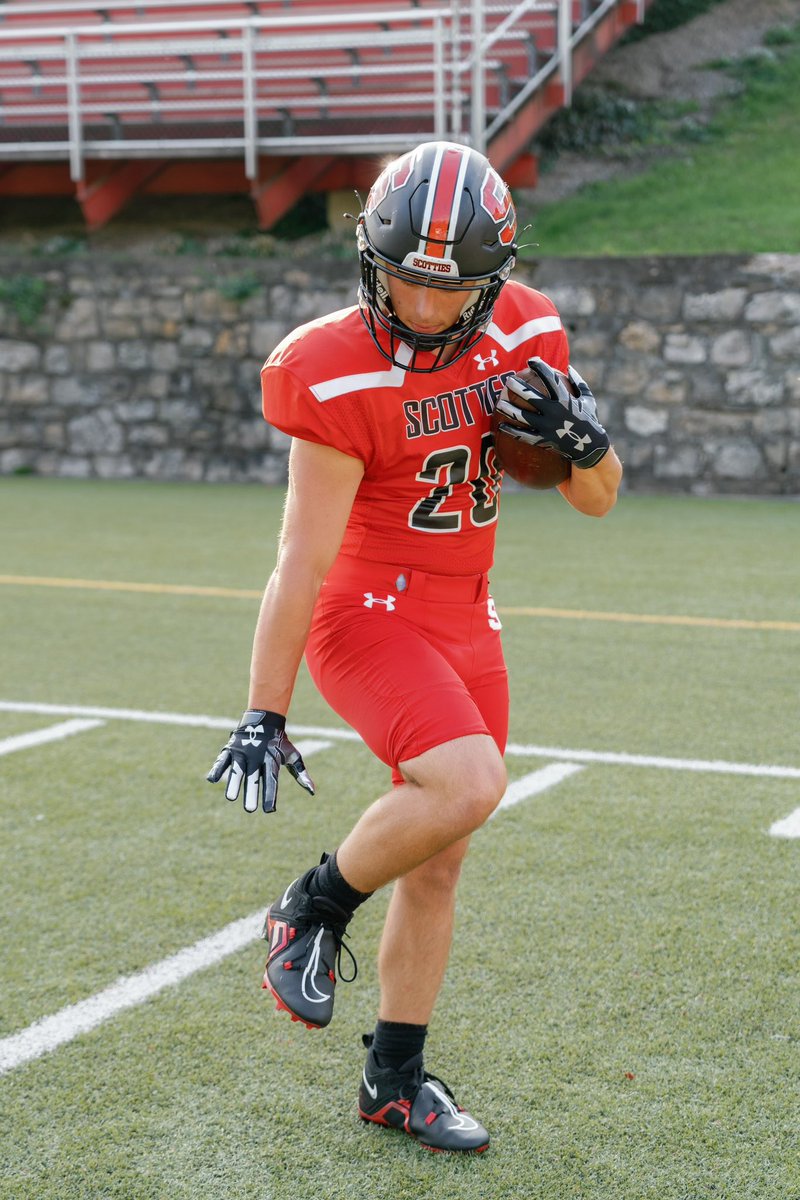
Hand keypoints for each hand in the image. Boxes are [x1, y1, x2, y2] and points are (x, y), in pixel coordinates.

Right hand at [206, 710, 314, 813]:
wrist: (264, 720)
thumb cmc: (279, 743)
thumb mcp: (292, 756)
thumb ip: (300, 774)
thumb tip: (313, 791)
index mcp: (271, 761)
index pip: (271, 781)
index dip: (270, 795)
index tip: (269, 810)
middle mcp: (256, 758)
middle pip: (253, 778)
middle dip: (251, 793)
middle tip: (250, 809)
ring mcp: (243, 753)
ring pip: (237, 770)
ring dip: (234, 783)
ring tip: (231, 797)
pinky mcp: (231, 749)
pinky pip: (223, 760)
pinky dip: (217, 768)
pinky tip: (212, 779)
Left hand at [495, 356, 609, 468]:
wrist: (589, 447)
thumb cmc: (589, 420)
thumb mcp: (588, 400)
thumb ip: (578, 383)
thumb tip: (568, 368)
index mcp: (565, 400)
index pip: (550, 379)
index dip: (540, 368)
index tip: (531, 361)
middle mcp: (555, 412)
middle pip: (532, 397)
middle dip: (519, 387)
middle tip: (508, 380)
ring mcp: (548, 427)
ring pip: (524, 416)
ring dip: (510, 409)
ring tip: (499, 403)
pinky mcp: (543, 440)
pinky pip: (524, 435)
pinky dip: (512, 430)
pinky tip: (501, 426)